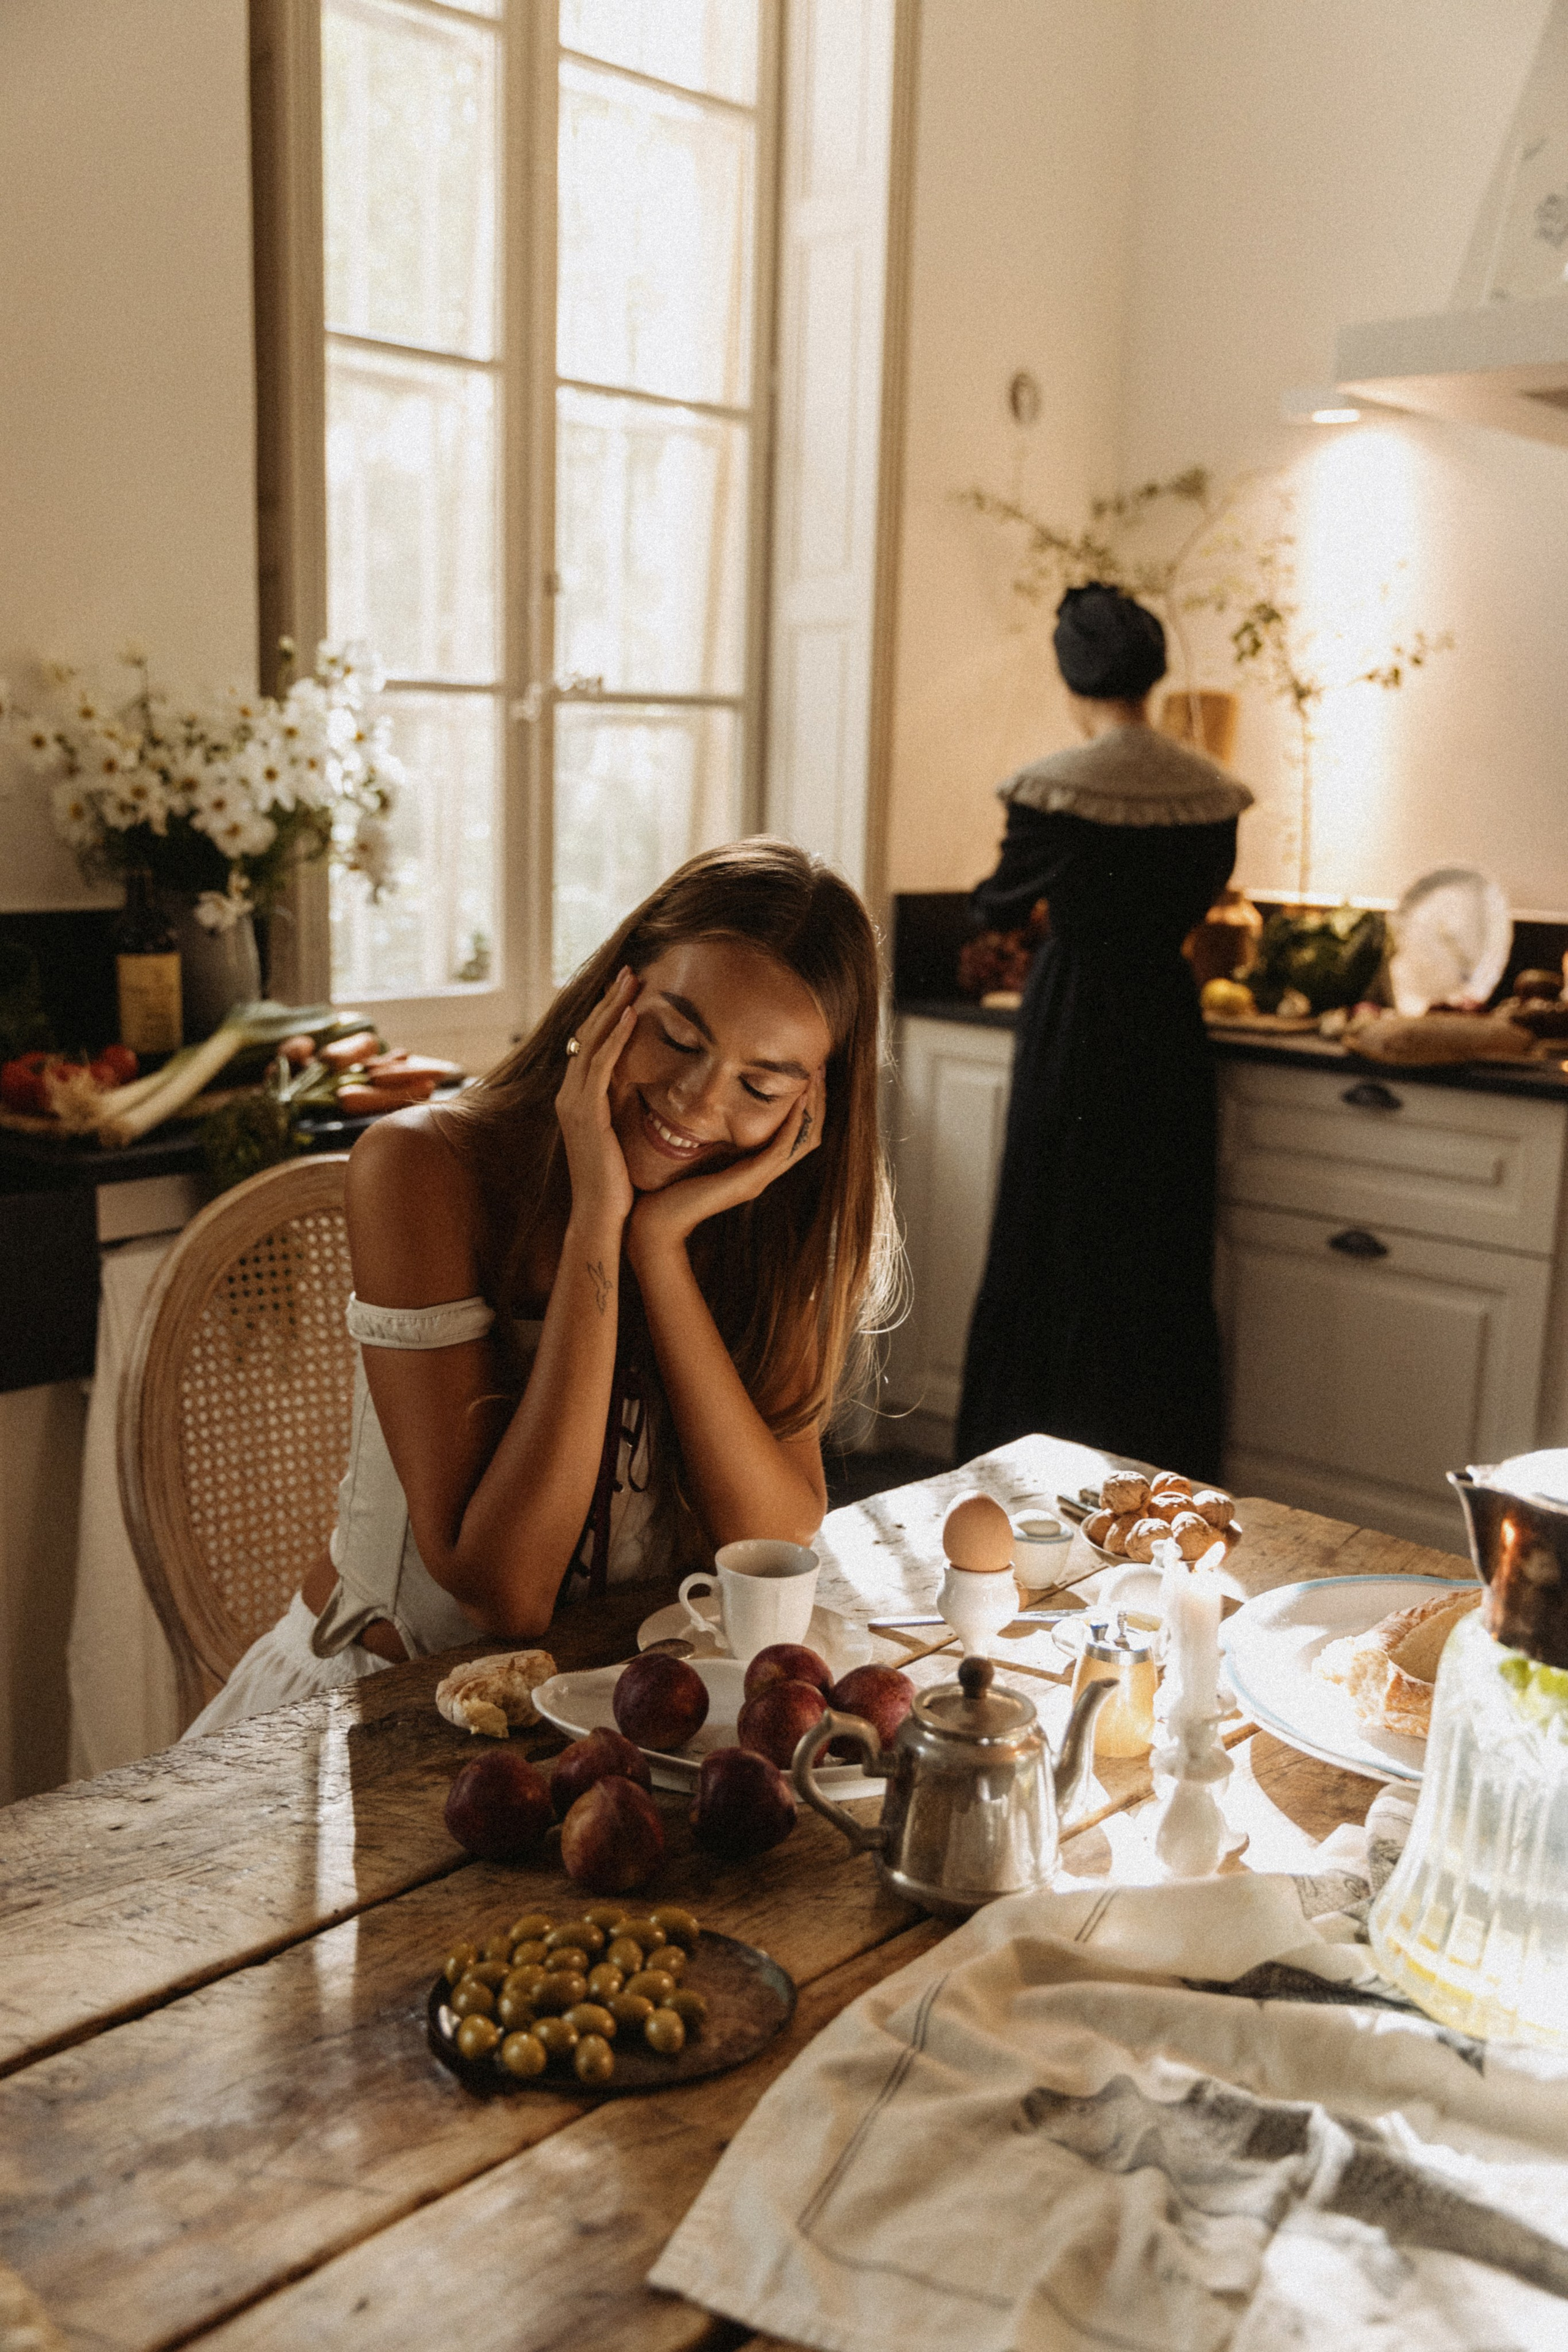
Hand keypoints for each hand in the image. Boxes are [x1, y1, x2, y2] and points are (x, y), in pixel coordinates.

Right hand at [554, 969, 639, 1232]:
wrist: (600, 1215)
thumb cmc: (615, 1182)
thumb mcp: (619, 1135)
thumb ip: (621, 1109)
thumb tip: (639, 1090)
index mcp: (575, 1099)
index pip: (589, 1045)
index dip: (606, 1015)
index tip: (627, 990)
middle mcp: (568, 1095)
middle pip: (587, 1034)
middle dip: (608, 1000)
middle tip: (629, 971)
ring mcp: (573, 1102)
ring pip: (592, 1041)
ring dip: (613, 1007)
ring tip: (632, 979)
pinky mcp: (585, 1111)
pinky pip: (601, 1064)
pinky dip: (615, 1036)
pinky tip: (630, 1014)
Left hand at [628, 1067, 825, 1258]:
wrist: (659, 1220)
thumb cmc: (673, 1187)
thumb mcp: (702, 1153)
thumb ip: (718, 1137)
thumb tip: (719, 1106)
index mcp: (756, 1167)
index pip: (797, 1136)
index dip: (808, 1107)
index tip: (810, 1075)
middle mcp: (764, 1174)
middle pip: (808, 1136)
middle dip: (817, 1102)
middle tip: (821, 1069)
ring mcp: (759, 1179)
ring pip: (802, 1142)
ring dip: (812, 1108)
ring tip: (816, 1079)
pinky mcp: (749, 1181)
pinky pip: (781, 1150)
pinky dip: (794, 1125)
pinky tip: (799, 1102)